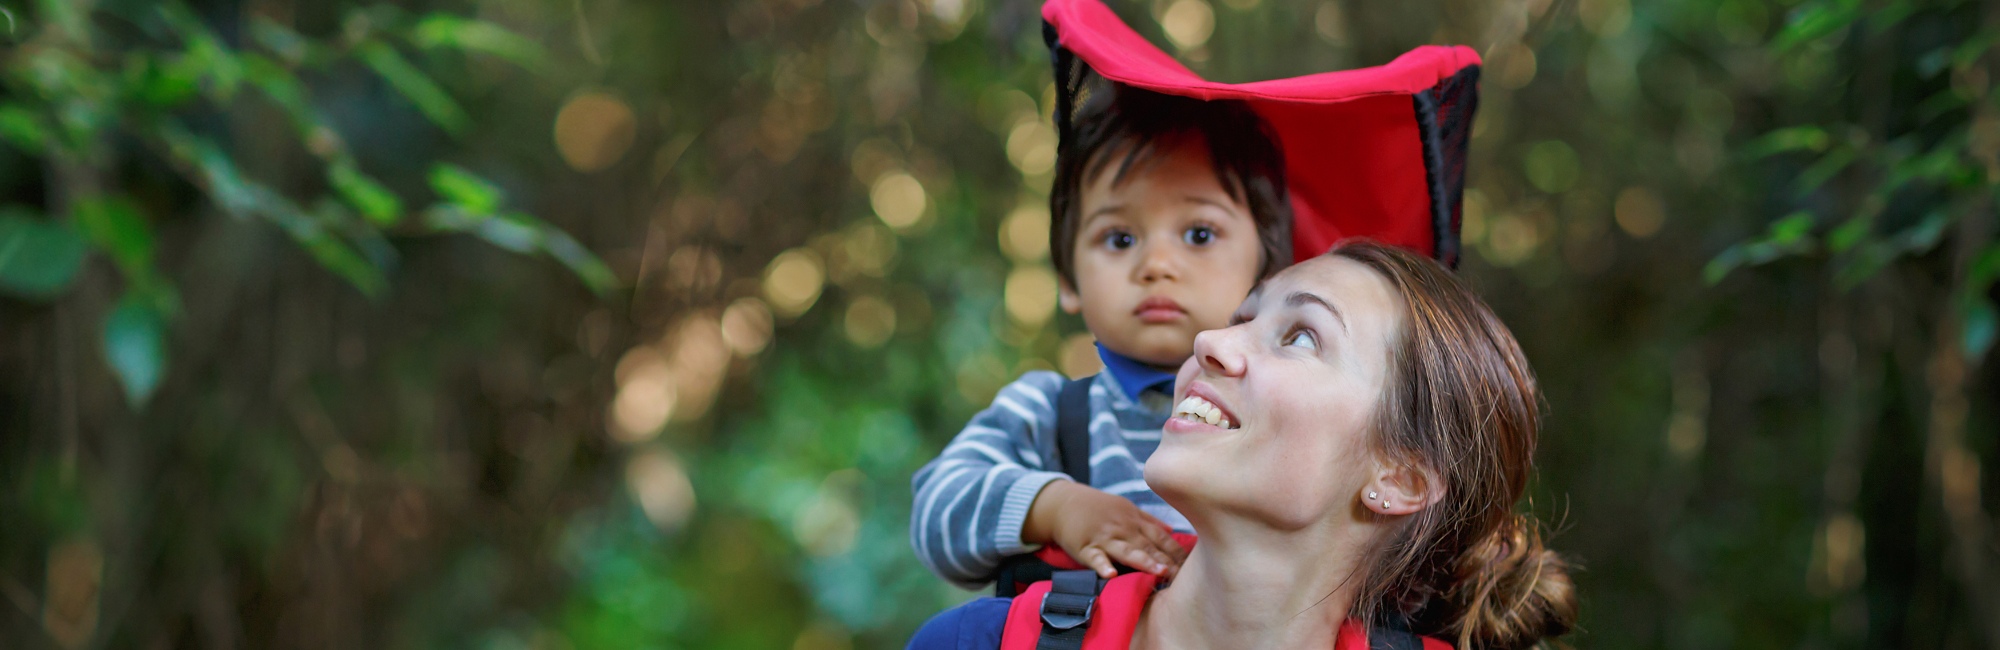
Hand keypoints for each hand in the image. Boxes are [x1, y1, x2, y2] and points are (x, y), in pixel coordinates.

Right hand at [1022, 480, 1187, 579]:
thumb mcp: (1125, 508)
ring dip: (1143, 561)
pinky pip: (1094, 557)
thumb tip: (1173, 530)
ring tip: (1158, 572)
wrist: (1063, 502)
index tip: (1192, 565)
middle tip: (1182, 575)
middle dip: (1166, 560)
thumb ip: (1149, 521)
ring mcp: (1105, 537)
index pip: (1161, 537)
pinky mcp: (1085, 547)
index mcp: (1135, 521)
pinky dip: (1102, 566)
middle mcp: (1123, 529)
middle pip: (1148, 546)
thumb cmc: (1097, 508)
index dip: (1177, 551)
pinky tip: (1110, 575)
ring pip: (1126, 550)